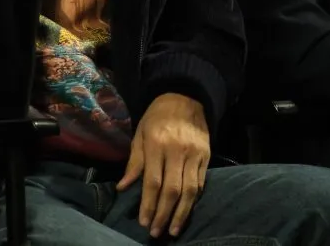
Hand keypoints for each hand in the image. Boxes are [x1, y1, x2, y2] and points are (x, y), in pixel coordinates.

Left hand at [116, 93, 209, 238]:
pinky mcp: (206, 156)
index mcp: (157, 145)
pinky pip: (200, 182)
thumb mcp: (140, 133)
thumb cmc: (157, 116)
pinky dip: (193, 200)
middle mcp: (177, 151)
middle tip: (156, 232)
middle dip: (163, 214)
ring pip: (189, 190)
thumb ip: (134, 161)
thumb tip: (123, 187)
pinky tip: (186, 211)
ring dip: (181, 213)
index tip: (144, 222)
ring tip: (173, 230)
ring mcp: (194, 154)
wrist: (185, 96)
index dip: (148, 204)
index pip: (153, 181)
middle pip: (172, 190)